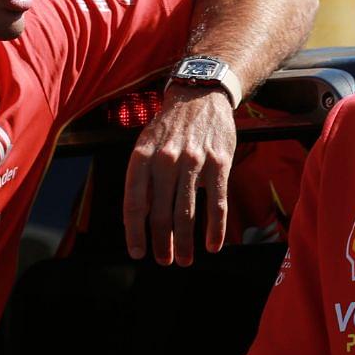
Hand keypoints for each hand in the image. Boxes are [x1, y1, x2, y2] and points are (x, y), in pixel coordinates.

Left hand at [123, 85, 236, 265]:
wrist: (201, 94)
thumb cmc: (170, 125)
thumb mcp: (146, 143)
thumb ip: (143, 177)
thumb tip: (141, 218)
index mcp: (143, 156)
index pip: (135, 202)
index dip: (135, 232)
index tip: (137, 252)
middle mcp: (166, 159)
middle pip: (161, 213)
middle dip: (161, 243)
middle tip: (164, 261)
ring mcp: (194, 161)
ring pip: (187, 213)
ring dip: (185, 242)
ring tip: (183, 259)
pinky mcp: (219, 162)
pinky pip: (216, 203)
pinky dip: (215, 228)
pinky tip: (213, 245)